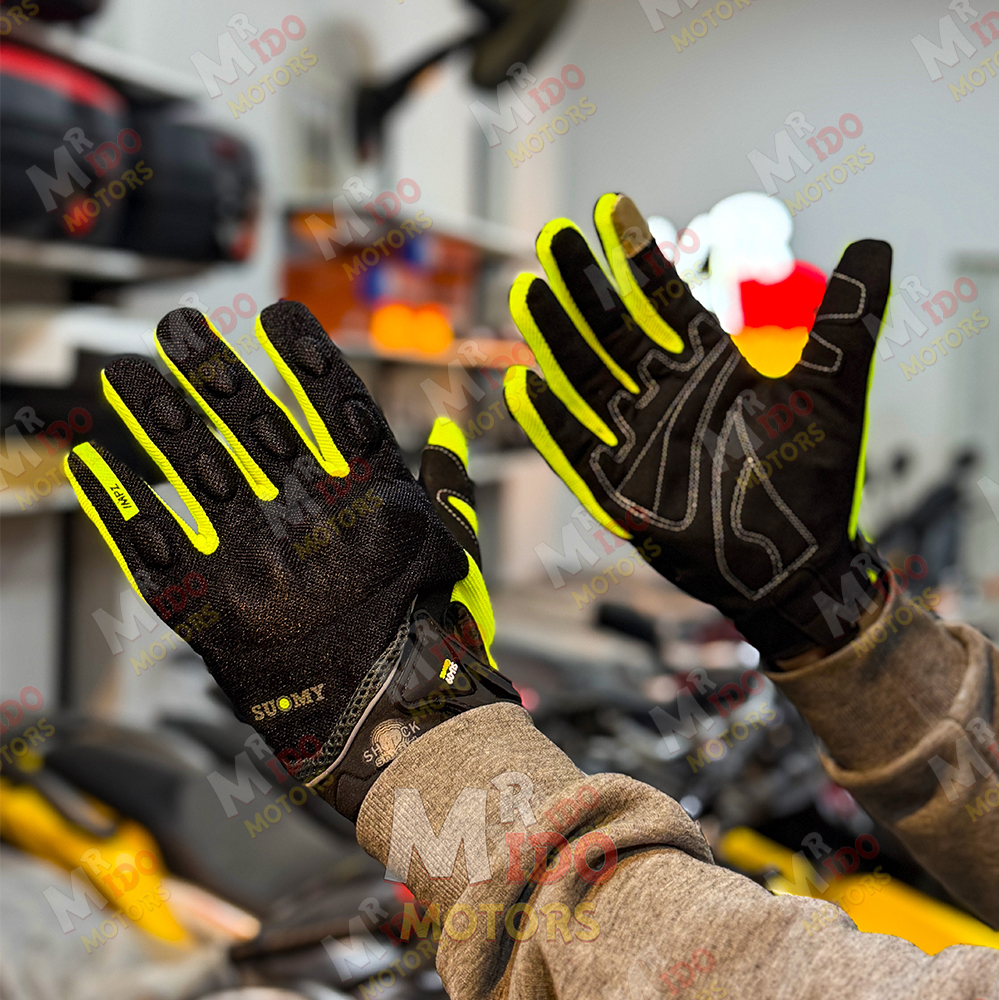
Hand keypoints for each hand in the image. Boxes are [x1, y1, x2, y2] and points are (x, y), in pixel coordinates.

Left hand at [64, 302, 518, 819]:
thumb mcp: (450, 550)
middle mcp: (310, 515)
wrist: (386, 723)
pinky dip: (116, 499)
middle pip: (248, 417)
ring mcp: (256, 559)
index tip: (276, 312)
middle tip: (176, 323)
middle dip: (208, 363)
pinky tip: (91, 460)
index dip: (305, 351)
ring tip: (123, 371)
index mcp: (370, 496)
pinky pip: (152, 542)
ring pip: (192, 465)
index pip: (335, 402)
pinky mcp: (211, 606)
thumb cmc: (420, 634)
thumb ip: (446, 485)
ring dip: (152, 412)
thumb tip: (446, 431)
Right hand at [503, 193, 891, 659]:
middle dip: (580, 285)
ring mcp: (636, 443)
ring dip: (554, 338)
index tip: (610, 207)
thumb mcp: (836, 383)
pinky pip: (573, 452)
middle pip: (611, 330)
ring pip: (584, 381)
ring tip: (527, 290)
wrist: (801, 561)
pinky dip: (546, 423)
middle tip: (552, 237)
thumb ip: (850, 312)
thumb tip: (876, 245)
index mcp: (705, 368)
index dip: (634, 256)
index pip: (661, 300)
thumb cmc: (817, 475)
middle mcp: (663, 398)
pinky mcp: (619, 492)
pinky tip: (521, 385)